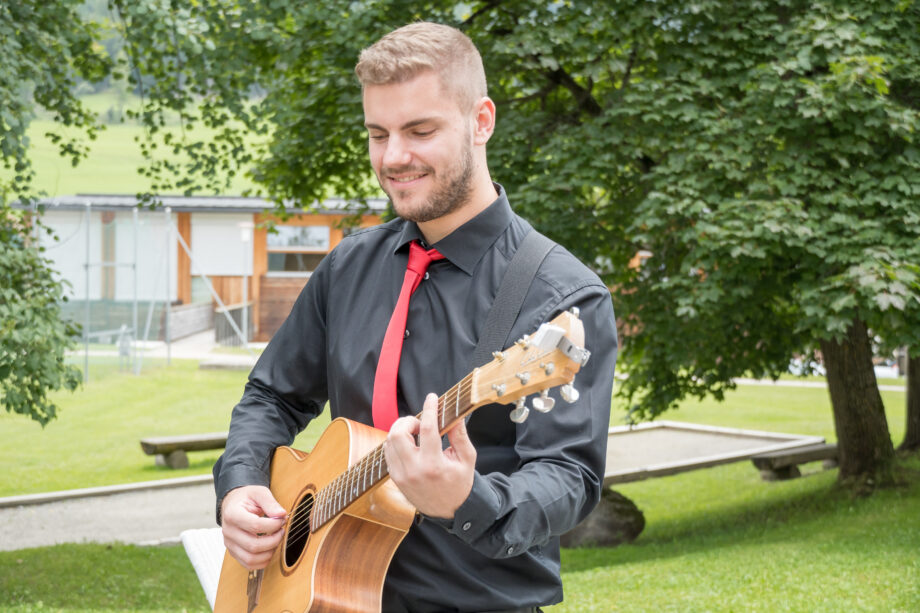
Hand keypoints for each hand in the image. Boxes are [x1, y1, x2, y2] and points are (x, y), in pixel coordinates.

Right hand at [220, 485, 287, 569]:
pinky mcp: (233, 552)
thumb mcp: (259, 492)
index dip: (273, 525)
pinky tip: (270, 548)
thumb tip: (281, 515)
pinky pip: (249, 564)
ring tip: (276, 539)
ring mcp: (229, 544)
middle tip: (281, 531)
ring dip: (269, 552)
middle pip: (253, 545)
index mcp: (232, 514)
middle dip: (274, 540)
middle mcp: (228, 531)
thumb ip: (270, 503)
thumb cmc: (247, 498)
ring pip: (251, 559)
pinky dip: (263, 560)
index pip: (255, 525)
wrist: (233, 503)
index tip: (282, 519)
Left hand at [385, 392, 476, 518]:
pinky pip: (388, 453)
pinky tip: (410, 444)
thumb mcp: (467, 459)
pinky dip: (396, 443)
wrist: (450, 511)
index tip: (431, 398)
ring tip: (416, 434)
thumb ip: (460, 435)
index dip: (429, 409)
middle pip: (398, 433)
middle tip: (421, 424)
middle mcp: (414, 470)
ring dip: (401, 431)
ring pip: (389, 442)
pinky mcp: (396, 479)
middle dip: (408, 421)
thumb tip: (455, 414)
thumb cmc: (460, 483)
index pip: (428, 429)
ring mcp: (401, 476)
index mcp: (434, 465)